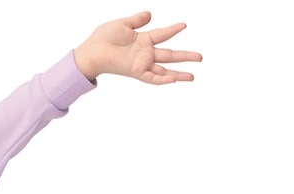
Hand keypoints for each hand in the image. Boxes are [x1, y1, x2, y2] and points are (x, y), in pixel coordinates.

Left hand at [73, 11, 201, 83]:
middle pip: (169, 55)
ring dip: (178, 73)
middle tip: (201, 57)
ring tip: (193, 76)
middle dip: (185, 57)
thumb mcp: (123, 24)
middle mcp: (144, 53)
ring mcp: (141, 63)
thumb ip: (138, 20)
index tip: (184, 25)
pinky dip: (162, 79)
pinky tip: (174, 79)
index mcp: (142, 40)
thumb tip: (150, 14)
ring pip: (164, 69)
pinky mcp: (136, 72)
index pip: (163, 34)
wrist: (92, 50)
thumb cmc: (103, 38)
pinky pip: (152, 78)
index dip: (173, 30)